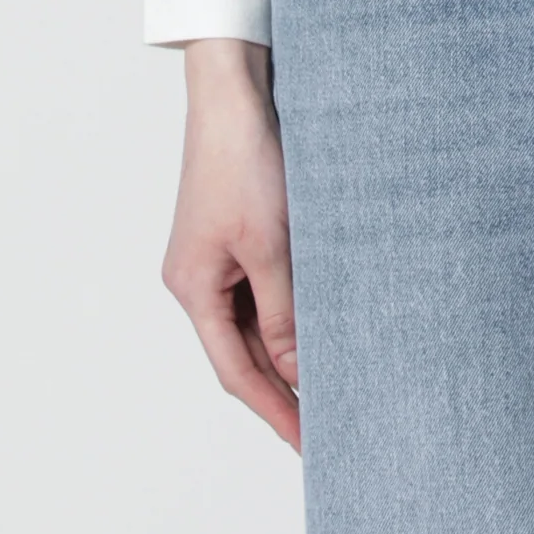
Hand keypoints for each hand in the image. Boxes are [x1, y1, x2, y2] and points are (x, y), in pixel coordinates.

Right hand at [161, 37, 301, 446]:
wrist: (236, 89)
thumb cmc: (243, 160)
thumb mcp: (271, 244)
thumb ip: (285, 312)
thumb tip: (298, 371)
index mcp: (193, 288)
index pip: (236, 371)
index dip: (274, 410)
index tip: (310, 444)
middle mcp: (199, 278)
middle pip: (246, 350)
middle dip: (286, 385)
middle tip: (332, 421)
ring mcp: (218, 255)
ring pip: (260, 318)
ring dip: (294, 345)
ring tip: (340, 377)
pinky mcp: (241, 231)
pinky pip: (268, 284)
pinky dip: (296, 306)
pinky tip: (328, 318)